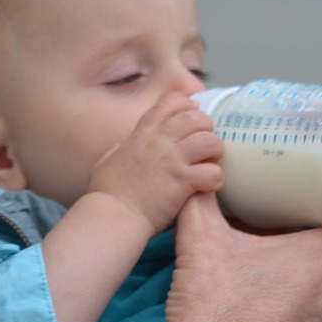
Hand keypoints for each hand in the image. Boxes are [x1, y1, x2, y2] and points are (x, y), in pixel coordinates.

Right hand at [87, 95, 223, 234]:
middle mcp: (158, 142)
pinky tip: (210, 185)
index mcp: (141, 135)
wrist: (113, 216)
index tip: (193, 113)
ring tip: (212, 161)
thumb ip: (114, 151)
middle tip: (207, 143)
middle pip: (194, 118)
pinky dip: (216, 178)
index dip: (185, 105)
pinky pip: (212, 172)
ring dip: (215, 150)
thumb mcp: (105, 163)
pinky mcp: (182, 181)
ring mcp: (171, 160)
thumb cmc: (107, 194)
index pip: (168, 105)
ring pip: (208, 140)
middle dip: (206, 127)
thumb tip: (118, 145)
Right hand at [165, 193, 321, 321]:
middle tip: (286, 220)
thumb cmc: (213, 310)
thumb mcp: (200, 238)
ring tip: (269, 261)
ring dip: (305, 273)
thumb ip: (203, 197)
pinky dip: (297, 303)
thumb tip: (200, 174)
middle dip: (317, 236)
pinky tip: (265, 297)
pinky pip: (316, 315)